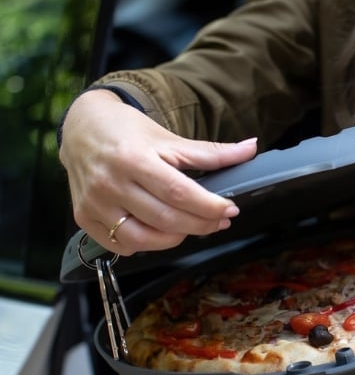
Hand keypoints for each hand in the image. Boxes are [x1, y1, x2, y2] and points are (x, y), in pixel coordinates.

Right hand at [59, 89, 257, 254]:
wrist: (82, 129)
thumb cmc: (129, 134)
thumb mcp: (169, 139)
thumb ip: (211, 152)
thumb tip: (251, 149)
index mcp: (133, 159)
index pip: (179, 192)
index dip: (209, 206)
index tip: (230, 209)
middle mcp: (110, 183)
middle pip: (165, 219)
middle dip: (201, 224)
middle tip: (219, 220)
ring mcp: (94, 204)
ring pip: (144, 239)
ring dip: (176, 239)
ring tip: (191, 226)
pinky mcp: (84, 218)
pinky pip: (122, 246)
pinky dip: (147, 244)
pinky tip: (160, 231)